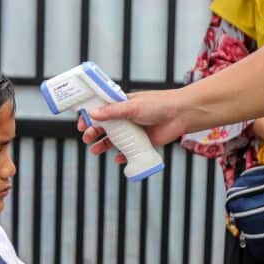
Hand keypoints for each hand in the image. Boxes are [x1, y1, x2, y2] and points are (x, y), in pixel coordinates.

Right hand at [78, 90, 192, 163]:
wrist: (182, 115)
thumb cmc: (159, 104)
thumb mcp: (133, 106)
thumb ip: (113, 111)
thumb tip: (92, 114)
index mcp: (122, 104)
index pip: (101, 110)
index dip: (89, 116)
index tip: (81, 124)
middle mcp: (126, 117)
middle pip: (105, 127)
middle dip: (94, 132)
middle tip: (88, 138)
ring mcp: (134, 130)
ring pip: (114, 140)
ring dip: (103, 145)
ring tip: (95, 150)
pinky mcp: (143, 142)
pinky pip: (129, 152)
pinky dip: (122, 156)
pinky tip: (118, 159)